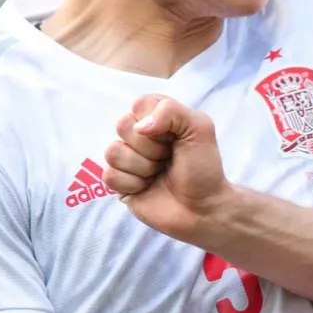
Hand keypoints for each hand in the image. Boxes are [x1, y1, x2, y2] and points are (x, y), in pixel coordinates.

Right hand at [102, 94, 232, 242]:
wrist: (202, 208)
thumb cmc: (203, 167)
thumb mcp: (200, 128)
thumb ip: (171, 111)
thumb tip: (140, 126)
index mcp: (159, 117)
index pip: (140, 104)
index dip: (157, 121)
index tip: (175, 137)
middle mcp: (140, 135)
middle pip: (123, 125)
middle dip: (151, 146)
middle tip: (168, 157)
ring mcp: (127, 158)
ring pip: (113, 151)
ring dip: (143, 166)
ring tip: (159, 173)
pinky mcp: (118, 182)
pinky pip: (109, 175)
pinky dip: (133, 183)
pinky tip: (147, 187)